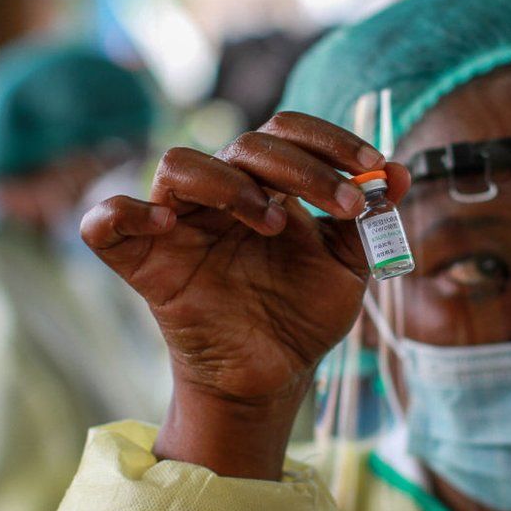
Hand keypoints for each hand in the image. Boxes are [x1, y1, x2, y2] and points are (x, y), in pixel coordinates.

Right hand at [80, 112, 409, 478]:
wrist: (274, 375)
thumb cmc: (304, 314)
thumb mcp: (348, 267)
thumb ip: (368, 221)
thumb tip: (402, 174)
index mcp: (269, 188)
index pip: (287, 134)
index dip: (331, 141)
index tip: (376, 170)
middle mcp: (223, 197)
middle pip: (245, 145)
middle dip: (303, 168)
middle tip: (344, 204)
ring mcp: (181, 226)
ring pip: (179, 165)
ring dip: (230, 183)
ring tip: (274, 223)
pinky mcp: (145, 265)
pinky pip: (107, 223)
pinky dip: (125, 214)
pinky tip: (167, 226)